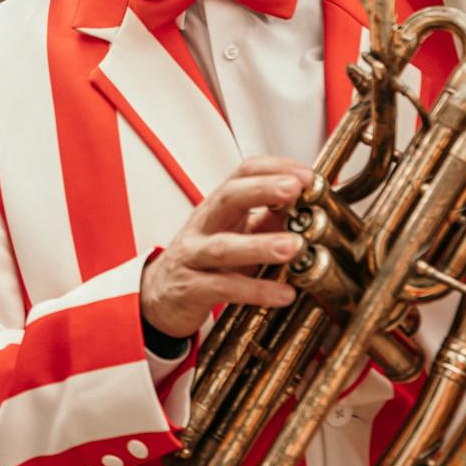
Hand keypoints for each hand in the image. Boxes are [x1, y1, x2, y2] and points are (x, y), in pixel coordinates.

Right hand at [140, 156, 311, 339]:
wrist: (158, 297)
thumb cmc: (204, 262)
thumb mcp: (236, 235)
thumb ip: (267, 222)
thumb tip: (306, 207)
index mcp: (218, 206)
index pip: (243, 173)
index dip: (274, 168)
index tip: (305, 174)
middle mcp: (203, 225)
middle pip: (229, 198)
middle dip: (263, 190)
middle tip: (295, 189)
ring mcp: (193, 256)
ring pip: (223, 247)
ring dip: (260, 245)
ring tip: (294, 246)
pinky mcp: (191, 289)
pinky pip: (224, 288)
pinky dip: (256, 290)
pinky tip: (284, 294)